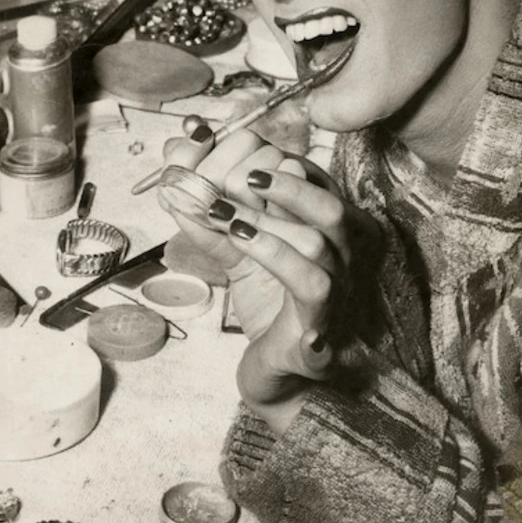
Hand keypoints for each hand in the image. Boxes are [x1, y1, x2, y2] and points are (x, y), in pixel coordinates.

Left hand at [205, 161, 382, 434]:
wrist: (278, 374)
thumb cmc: (267, 306)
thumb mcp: (236, 250)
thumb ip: (213, 214)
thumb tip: (177, 170)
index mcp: (328, 228)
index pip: (312, 180)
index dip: (271, 159)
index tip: (220, 148)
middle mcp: (344, 255)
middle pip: (328, 202)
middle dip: (279, 184)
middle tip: (235, 173)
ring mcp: (341, 289)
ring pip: (318, 239)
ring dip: (263, 219)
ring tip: (218, 210)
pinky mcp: (323, 324)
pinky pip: (311, 283)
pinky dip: (273, 253)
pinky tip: (238, 238)